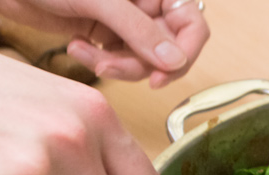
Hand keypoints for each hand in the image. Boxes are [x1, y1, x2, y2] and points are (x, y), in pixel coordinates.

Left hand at [0, 0, 209, 87]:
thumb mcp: (101, 1)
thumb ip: (140, 31)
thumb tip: (174, 61)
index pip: (192, 25)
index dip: (184, 53)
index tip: (162, 74)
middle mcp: (145, 4)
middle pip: (167, 49)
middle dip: (140, 64)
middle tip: (112, 66)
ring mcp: (126, 21)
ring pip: (142, 61)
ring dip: (116, 66)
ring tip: (88, 55)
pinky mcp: (106, 34)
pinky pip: (118, 60)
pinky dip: (99, 62)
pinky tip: (77, 47)